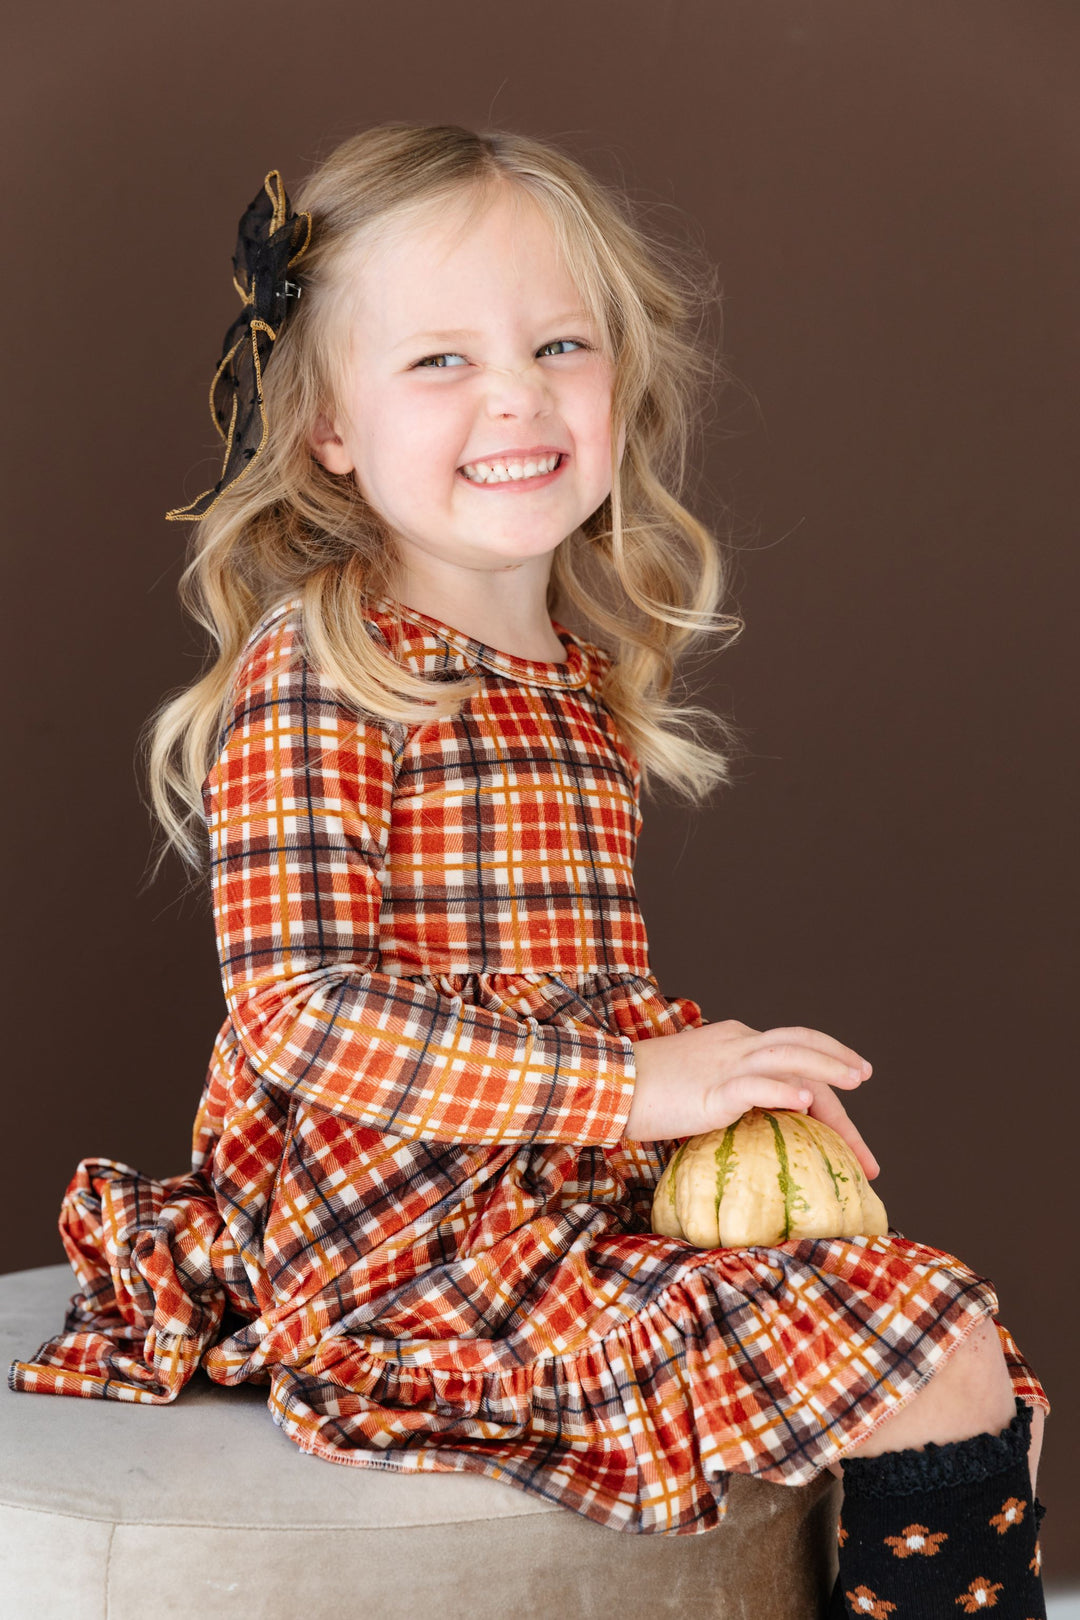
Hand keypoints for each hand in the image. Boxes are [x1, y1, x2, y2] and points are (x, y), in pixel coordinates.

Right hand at [621, 1018, 879, 1178]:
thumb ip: (730, 1089)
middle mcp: (737, 1044)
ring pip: (788, 1055)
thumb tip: (759, 1118)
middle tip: (865, 1077)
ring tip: (856, 1080)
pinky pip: (755, 1085)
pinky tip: (805, 1101)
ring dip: (827, 1066)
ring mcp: (726, 1063)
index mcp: (735, 1041)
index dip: (823, 1073)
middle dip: (837, 1062)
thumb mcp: (699, 1082)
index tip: (845, 1099)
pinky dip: (784, 1090)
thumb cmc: (648, 1092)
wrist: (612, 1086)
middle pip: (799, 1046)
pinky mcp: (713, 1088)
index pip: (790, 1052)